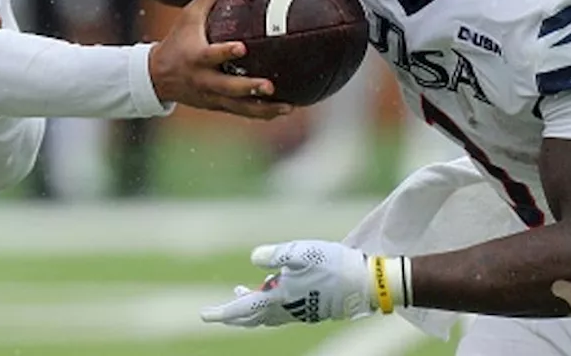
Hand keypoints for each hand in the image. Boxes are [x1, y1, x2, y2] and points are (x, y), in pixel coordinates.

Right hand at [148, 0, 291, 120]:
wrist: (157, 77)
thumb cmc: (177, 40)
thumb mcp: (188, 16)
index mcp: (196, 57)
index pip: (211, 56)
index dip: (225, 52)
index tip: (242, 47)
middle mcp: (204, 80)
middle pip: (228, 88)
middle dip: (248, 88)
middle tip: (270, 86)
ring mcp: (211, 96)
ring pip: (238, 107)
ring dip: (263, 109)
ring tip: (288, 107)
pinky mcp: (216, 106)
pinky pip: (241, 112)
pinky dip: (261, 113)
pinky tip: (283, 110)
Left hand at [199, 241, 375, 326]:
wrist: (366, 283)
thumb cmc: (334, 265)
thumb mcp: (301, 252)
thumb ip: (274, 255)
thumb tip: (254, 259)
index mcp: (280, 298)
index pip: (243, 309)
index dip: (222, 312)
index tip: (204, 315)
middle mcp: (287, 309)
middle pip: (252, 317)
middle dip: (232, 315)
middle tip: (215, 314)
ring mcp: (299, 311)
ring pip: (266, 315)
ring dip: (250, 308)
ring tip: (239, 291)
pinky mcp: (310, 309)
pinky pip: (281, 311)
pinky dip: (268, 303)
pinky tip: (271, 288)